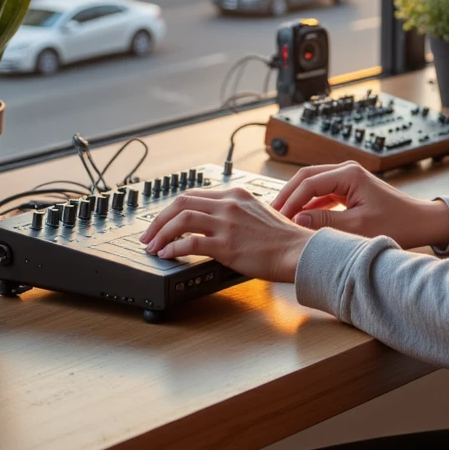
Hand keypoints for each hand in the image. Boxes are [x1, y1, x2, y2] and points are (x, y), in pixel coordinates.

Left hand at [139, 186, 311, 282]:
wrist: (299, 251)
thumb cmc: (284, 238)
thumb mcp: (259, 213)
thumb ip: (236, 213)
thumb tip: (215, 224)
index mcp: (236, 195)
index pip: (193, 194)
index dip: (172, 209)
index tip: (162, 222)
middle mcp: (229, 204)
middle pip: (180, 202)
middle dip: (158, 219)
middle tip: (148, 235)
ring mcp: (227, 223)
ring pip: (181, 219)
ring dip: (160, 233)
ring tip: (153, 246)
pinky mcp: (226, 244)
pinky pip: (189, 243)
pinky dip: (173, 248)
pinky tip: (168, 255)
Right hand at [273, 161, 448, 248]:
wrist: (420, 222)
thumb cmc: (396, 223)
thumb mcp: (358, 227)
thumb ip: (325, 222)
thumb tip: (298, 221)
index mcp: (348, 173)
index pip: (308, 182)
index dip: (290, 200)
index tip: (277, 217)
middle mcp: (346, 171)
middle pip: (305, 178)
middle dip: (288, 196)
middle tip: (271, 214)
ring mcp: (347, 179)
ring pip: (312, 185)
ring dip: (297, 201)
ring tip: (280, 218)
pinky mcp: (349, 189)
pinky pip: (322, 194)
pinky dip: (309, 205)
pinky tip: (299, 220)